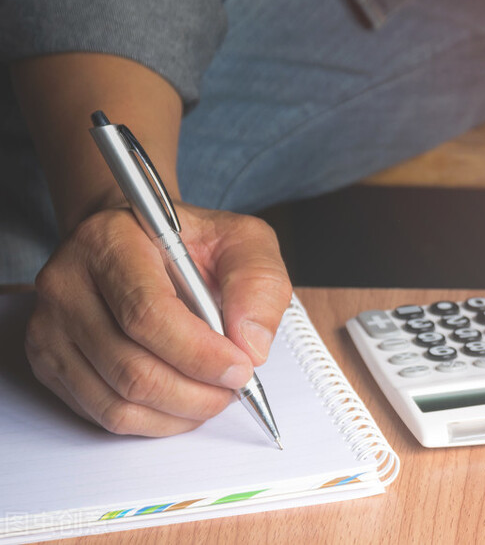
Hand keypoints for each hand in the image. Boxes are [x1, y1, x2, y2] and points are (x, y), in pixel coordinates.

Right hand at [25, 203, 292, 436]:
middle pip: (130, 367)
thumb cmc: (190, 243)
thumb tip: (252, 346)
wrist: (140, 244)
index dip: (199, 352)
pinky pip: (104, 414)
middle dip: (195, 391)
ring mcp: (50, 328)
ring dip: (179, 411)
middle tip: (235, 387)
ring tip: (215, 394)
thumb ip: (257, 282)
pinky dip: (156, 421)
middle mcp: (66, 284)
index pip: (147, 313)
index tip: (241, 368)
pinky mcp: (51, 363)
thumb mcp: (241, 239)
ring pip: (117, 400)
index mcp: (109, 241)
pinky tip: (185, 401)